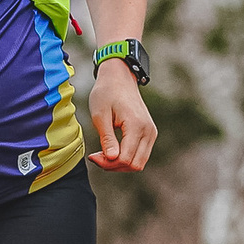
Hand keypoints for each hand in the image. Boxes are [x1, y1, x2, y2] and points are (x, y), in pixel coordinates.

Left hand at [87, 58, 155, 172]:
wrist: (119, 78)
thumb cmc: (106, 93)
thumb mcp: (100, 115)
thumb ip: (107, 138)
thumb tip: (113, 159)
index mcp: (136, 125)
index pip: (125, 159)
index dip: (107, 163)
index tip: (93, 155)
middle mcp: (148, 131)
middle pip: (134, 165)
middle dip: (114, 166)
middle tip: (97, 156)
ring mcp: (151, 132)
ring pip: (139, 163)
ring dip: (120, 164)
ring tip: (104, 153)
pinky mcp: (150, 133)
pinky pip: (140, 155)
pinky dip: (127, 158)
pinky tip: (112, 150)